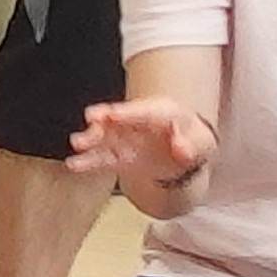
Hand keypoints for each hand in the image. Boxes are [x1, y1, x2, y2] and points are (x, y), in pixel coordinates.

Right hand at [67, 98, 212, 189]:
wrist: (186, 152)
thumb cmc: (192, 140)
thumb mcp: (201, 142)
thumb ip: (191, 145)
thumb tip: (180, 150)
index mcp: (159, 112)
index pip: (141, 112)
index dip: (126, 113)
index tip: (112, 115)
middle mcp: (137, 123)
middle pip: (118, 120)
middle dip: (104, 120)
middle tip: (92, 119)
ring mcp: (127, 139)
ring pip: (106, 138)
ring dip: (91, 140)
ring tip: (78, 144)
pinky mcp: (121, 156)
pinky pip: (104, 159)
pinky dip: (90, 162)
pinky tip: (75, 165)